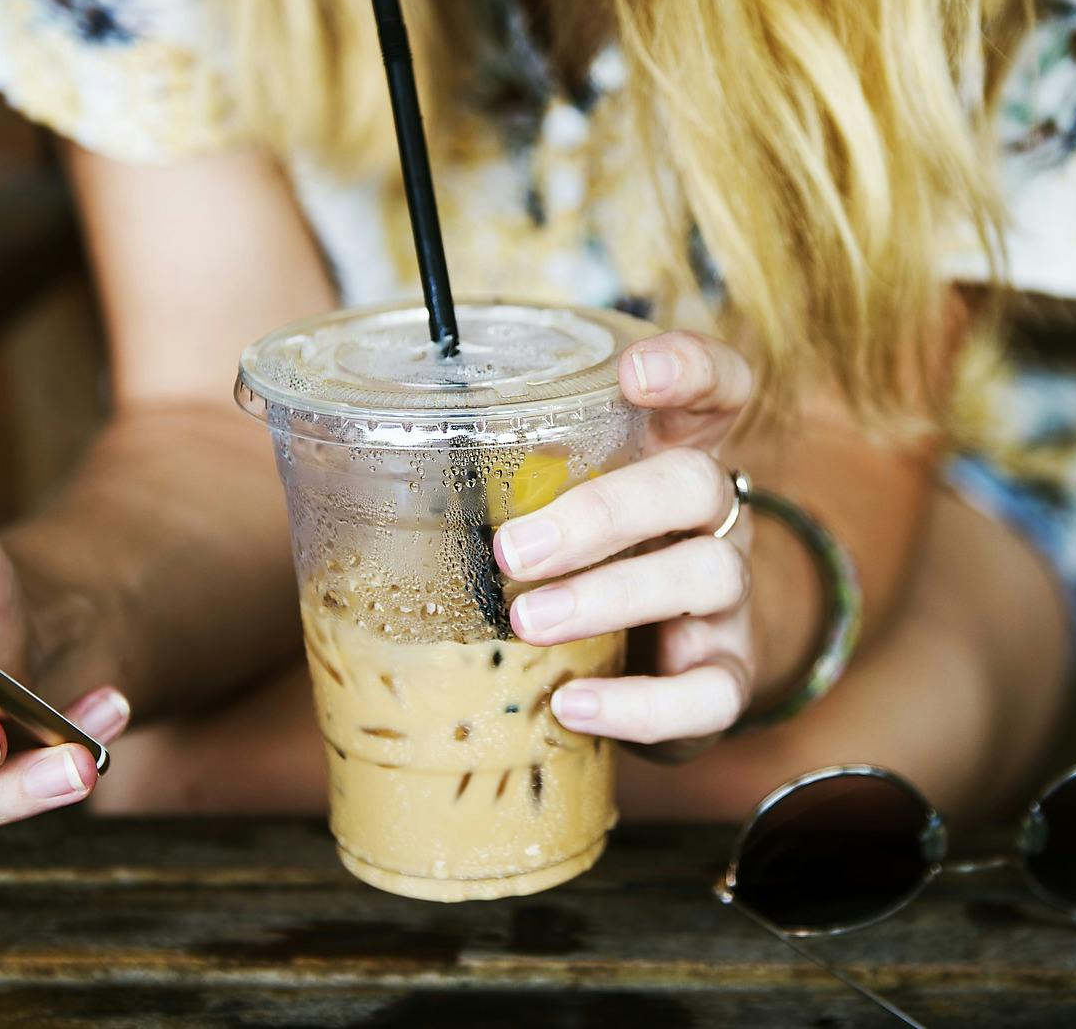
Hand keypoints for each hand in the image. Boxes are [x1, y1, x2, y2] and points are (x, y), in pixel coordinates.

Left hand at [493, 331, 755, 756]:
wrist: (657, 664)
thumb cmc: (583, 562)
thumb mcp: (553, 506)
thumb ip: (496, 478)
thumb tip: (347, 462)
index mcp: (672, 454)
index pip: (716, 387)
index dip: (689, 369)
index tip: (633, 373)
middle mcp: (712, 516)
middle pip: (694, 484)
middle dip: (603, 512)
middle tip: (512, 548)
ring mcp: (728, 597)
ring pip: (706, 576)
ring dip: (609, 597)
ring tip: (527, 622)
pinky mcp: (726, 675)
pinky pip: (710, 692)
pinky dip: (641, 703)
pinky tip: (572, 705)